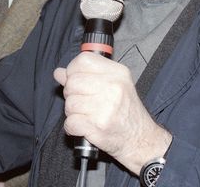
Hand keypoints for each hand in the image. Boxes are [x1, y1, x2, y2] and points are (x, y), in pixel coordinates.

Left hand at [53, 52, 171, 174]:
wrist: (140, 139)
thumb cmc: (126, 112)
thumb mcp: (113, 86)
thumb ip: (85, 76)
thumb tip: (59, 72)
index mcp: (117, 73)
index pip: (83, 61)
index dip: (73, 70)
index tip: (75, 79)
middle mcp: (113, 87)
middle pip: (73, 82)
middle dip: (71, 94)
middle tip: (81, 102)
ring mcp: (106, 107)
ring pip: (70, 103)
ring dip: (72, 112)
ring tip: (84, 115)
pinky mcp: (98, 126)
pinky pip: (70, 122)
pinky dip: (72, 127)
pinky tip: (83, 127)